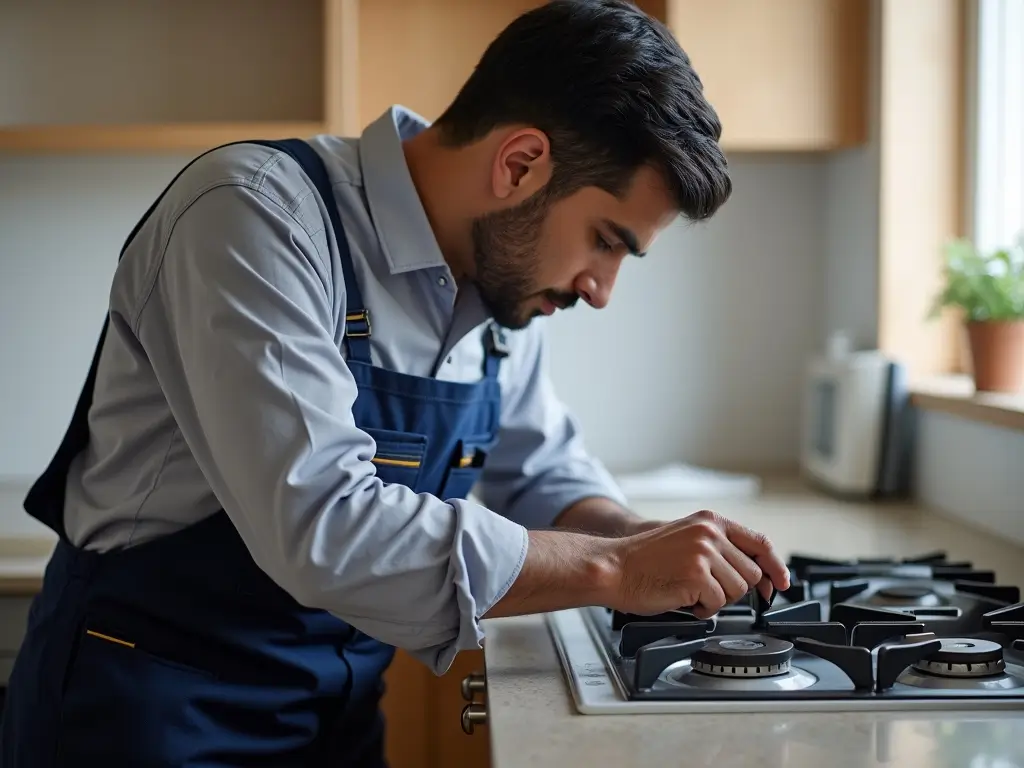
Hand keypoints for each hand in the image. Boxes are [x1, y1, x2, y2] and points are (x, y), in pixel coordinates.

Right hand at [607, 509, 788, 619]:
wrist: (614, 568)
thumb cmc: (645, 560)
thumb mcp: (688, 540)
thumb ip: (721, 549)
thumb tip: (759, 575)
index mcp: (710, 521)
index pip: (759, 542)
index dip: (776, 567)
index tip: (782, 583)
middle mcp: (710, 533)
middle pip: (752, 574)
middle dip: (734, 589)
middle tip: (707, 590)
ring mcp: (704, 553)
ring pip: (738, 591)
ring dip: (717, 599)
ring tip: (690, 591)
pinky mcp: (696, 575)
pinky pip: (717, 604)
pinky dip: (702, 609)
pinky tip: (683, 598)